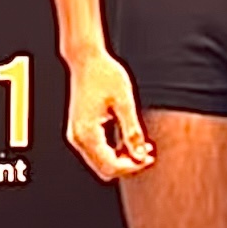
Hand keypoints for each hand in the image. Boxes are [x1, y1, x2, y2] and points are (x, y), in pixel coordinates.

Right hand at [66, 47, 153, 181]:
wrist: (86, 59)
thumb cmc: (104, 74)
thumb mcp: (124, 102)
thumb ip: (132, 131)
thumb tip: (140, 154)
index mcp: (87, 132)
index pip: (110, 165)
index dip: (132, 166)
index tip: (149, 158)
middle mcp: (78, 137)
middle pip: (104, 168)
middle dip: (127, 165)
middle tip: (148, 154)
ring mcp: (77, 134)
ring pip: (100, 162)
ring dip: (121, 159)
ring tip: (142, 146)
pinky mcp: (80, 129)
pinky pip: (97, 150)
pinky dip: (114, 151)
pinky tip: (129, 141)